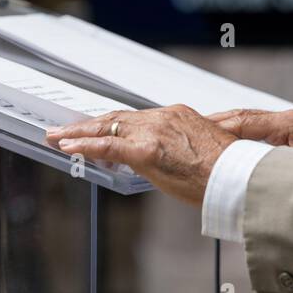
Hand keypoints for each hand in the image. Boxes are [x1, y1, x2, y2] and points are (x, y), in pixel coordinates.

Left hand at [45, 104, 236, 206]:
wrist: (236, 177)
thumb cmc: (226, 170)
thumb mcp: (203, 150)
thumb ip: (181, 148)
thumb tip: (170, 159)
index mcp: (177, 115)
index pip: (136, 118)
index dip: (113, 124)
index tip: (97, 128)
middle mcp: (163, 117)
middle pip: (118, 117)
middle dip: (89, 123)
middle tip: (66, 129)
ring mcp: (153, 132)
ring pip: (107, 127)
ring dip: (78, 133)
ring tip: (57, 136)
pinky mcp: (145, 150)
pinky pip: (106, 145)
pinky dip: (83, 145)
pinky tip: (67, 147)